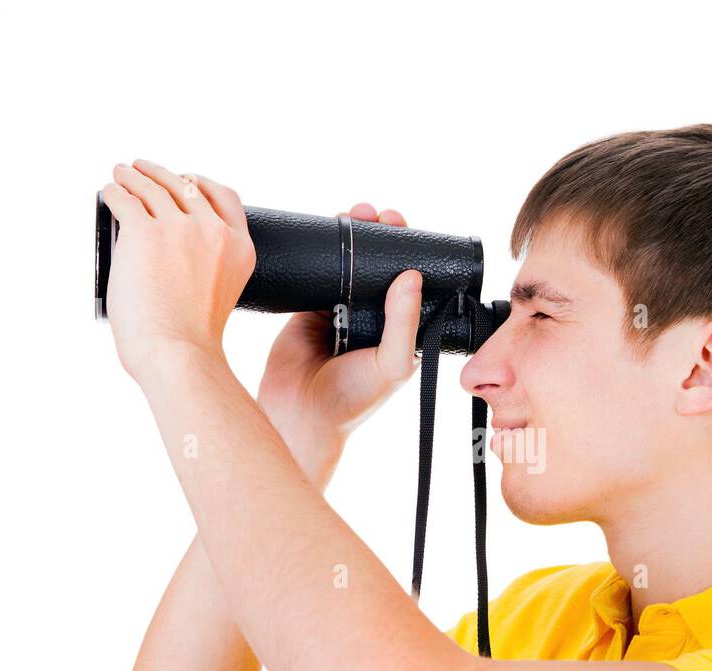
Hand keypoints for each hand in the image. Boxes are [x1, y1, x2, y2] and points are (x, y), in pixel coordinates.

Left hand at [100, 160, 255, 381]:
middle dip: (161, 174)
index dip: (202, 184)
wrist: (178, 353)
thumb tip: (174, 259)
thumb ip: (211, 269)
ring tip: (121, 173)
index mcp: (239, 248)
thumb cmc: (193, 340)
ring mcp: (179, 229)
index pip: (225, 197)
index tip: (186, 181)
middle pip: (186, 185)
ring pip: (152, 187)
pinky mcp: (143, 233)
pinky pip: (124, 200)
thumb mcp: (222, 293)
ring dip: (133, 175)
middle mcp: (213, 232)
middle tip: (143, 170)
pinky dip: (114, 192)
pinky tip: (109, 192)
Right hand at [256, 203, 423, 448]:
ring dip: (355, 238)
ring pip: (352, 265)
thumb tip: (412, 275)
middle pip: (381, 267)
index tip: (408, 231)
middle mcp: (374, 318)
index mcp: (400, 332)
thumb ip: (403, 323)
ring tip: (356, 213)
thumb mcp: (391, 364)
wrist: (299, 415)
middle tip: (382, 216)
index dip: (411, 255)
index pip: (411, 285)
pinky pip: (321, 271)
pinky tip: (329, 228)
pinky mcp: (311, 307)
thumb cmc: (352, 400)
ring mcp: (342, 310)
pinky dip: (326, 250)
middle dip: (382, 238)